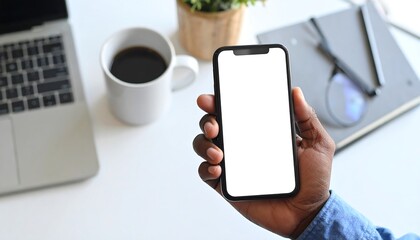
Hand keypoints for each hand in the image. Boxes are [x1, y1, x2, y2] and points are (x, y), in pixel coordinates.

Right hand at [192, 87, 335, 238]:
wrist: (308, 213)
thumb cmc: (313, 181)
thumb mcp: (318, 144)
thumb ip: (308, 118)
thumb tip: (296, 92)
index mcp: (259, 132)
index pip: (235, 111)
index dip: (220, 101)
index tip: (214, 97)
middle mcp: (242, 145)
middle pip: (213, 124)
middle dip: (207, 120)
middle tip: (215, 125)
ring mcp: (232, 165)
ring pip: (204, 145)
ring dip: (204, 144)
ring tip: (219, 153)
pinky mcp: (227, 185)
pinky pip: (206, 172)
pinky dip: (206, 167)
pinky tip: (218, 168)